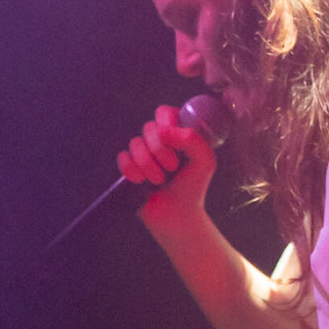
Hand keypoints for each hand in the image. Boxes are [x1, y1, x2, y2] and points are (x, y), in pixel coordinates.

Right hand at [117, 105, 217, 224]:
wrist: (177, 216)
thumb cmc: (193, 188)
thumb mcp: (205, 162)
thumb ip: (193, 140)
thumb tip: (163, 130)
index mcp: (178, 134)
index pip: (165, 113)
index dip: (167, 122)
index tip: (174, 139)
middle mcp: (159, 141)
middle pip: (149, 127)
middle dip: (159, 148)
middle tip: (172, 167)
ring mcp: (143, 154)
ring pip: (135, 143)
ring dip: (148, 163)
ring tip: (159, 180)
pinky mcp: (130, 168)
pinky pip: (123, 158)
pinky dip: (132, 170)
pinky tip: (141, 181)